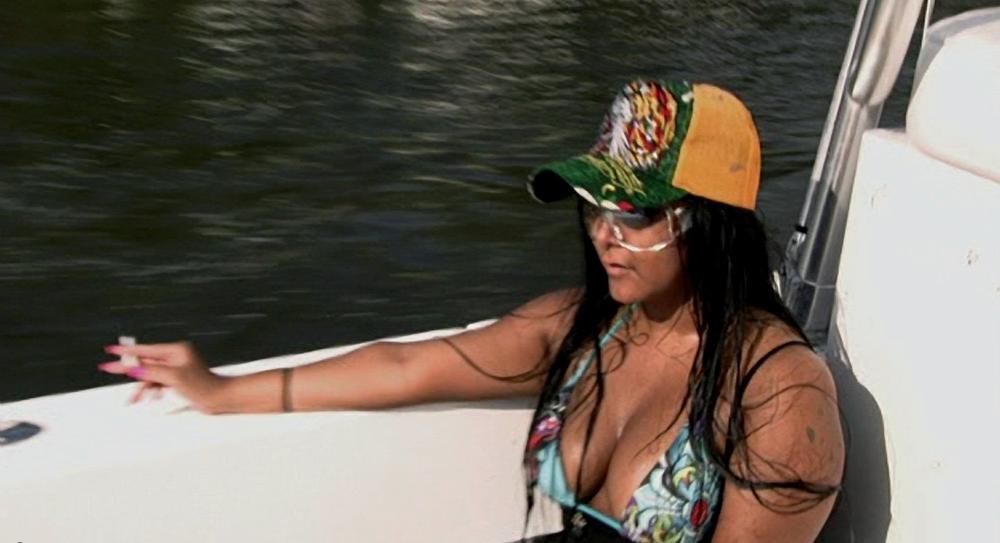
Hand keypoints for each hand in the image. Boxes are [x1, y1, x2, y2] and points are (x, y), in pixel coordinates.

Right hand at [99, 341, 227, 412]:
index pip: (146, 350)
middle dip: (131, 371)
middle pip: (146, 362)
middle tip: (107, 369)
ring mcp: (176, 368)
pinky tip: (151, 398)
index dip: (127, 351)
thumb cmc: (203, 385)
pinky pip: (158, 382)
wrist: (219, 398)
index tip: (110, 350)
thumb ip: (151, 371)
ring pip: (151, 375)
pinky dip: (152, 390)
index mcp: (176, 350)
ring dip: (142, 387)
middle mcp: (175, 357)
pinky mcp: (178, 379)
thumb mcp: (173, 377)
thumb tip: (133, 368)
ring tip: (133, 400)